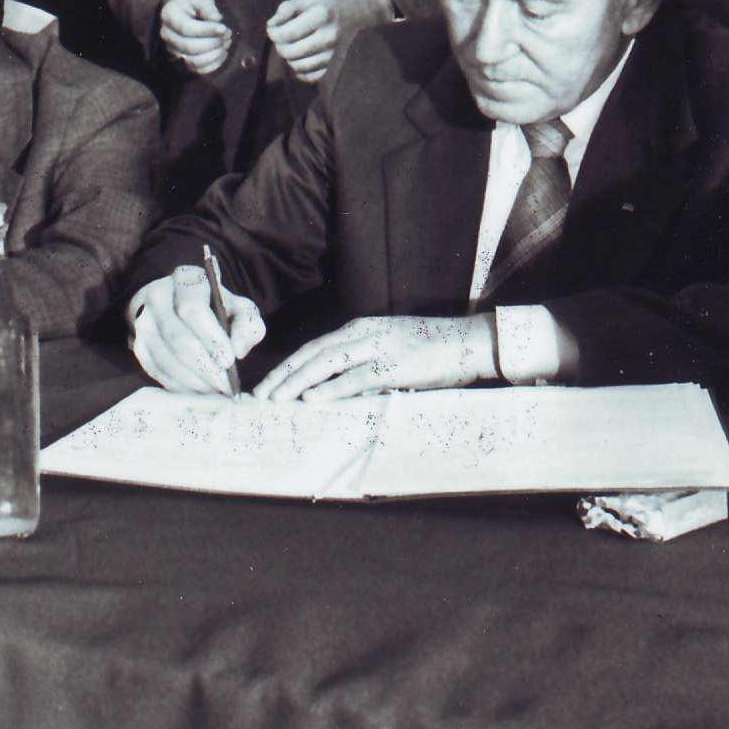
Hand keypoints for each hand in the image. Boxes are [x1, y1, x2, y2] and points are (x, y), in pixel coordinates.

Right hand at [126, 264, 265, 394]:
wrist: (182, 305)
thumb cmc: (216, 308)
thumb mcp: (238, 309)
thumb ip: (247, 326)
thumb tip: (238, 350)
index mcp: (186, 279)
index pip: (193, 310)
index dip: (211, 338)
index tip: (229, 360)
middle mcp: (157, 295)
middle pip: (177, 337)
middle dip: (203, 366)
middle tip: (224, 385)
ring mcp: (142, 319)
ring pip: (163, 356)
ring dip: (191, 380)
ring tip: (213, 390)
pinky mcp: (137, 342)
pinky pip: (153, 368)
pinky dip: (176, 384)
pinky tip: (195, 389)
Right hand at [159, 0, 232, 75]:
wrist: (180, 9)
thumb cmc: (191, 1)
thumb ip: (208, 7)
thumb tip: (217, 20)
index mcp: (169, 15)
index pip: (187, 29)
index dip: (207, 31)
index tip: (224, 28)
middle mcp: (166, 35)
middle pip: (190, 47)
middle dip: (213, 43)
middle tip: (228, 34)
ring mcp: (172, 49)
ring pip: (193, 61)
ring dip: (214, 55)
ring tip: (226, 43)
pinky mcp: (181, 59)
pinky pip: (197, 70)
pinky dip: (213, 64)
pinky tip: (222, 53)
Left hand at [255, 315, 496, 401]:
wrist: (469, 342)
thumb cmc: (431, 351)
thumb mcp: (390, 350)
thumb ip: (363, 365)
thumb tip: (336, 390)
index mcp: (360, 328)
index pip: (314, 347)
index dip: (288, 366)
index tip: (267, 384)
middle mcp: (363, 333)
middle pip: (312, 354)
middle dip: (283, 375)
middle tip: (260, 395)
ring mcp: (378, 347)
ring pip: (326, 364)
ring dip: (297, 383)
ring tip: (276, 399)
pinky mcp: (394, 365)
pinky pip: (355, 378)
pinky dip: (330, 389)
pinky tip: (311, 399)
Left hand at [265, 0, 391, 83]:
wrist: (360, 13)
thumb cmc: (330, 4)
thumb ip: (287, 8)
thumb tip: (271, 25)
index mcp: (321, 16)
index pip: (285, 34)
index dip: (272, 33)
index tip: (272, 28)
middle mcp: (329, 37)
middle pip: (289, 52)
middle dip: (279, 45)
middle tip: (281, 37)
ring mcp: (333, 53)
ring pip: (297, 66)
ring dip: (289, 57)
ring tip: (292, 45)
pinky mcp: (335, 65)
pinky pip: (310, 77)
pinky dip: (300, 70)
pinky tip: (301, 58)